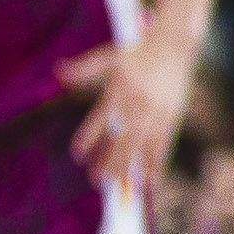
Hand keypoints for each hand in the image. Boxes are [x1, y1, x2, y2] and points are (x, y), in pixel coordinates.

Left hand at [60, 27, 201, 197]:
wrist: (174, 44)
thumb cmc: (139, 51)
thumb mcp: (109, 57)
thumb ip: (84, 69)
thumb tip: (59, 73)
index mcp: (120, 89)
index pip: (101, 119)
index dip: (89, 137)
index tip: (78, 155)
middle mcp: (138, 103)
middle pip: (123, 139)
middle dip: (112, 161)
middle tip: (98, 182)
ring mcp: (157, 112)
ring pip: (144, 145)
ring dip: (134, 168)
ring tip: (125, 189)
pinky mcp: (171, 117)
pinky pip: (163, 145)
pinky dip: (157, 164)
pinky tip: (152, 182)